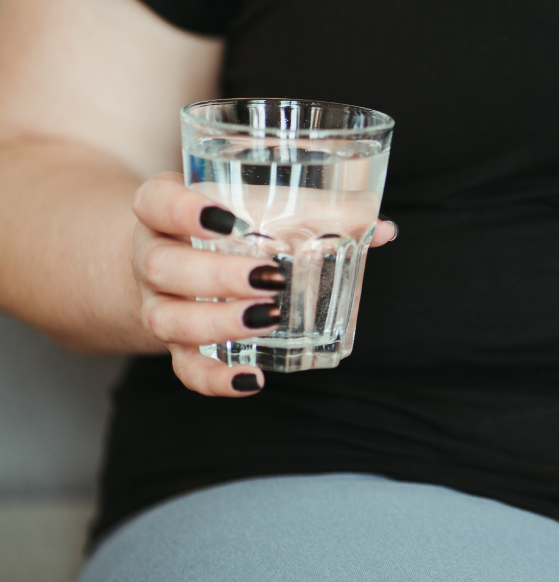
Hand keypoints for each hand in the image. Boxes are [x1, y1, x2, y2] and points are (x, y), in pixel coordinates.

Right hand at [131, 172, 397, 395]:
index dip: (183, 210)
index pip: (155, 202)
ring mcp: (158, 303)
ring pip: (167, 320)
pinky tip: (252, 379)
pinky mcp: (174, 343)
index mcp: (165, 210)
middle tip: (270, 277)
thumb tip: (384, 229)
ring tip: (270, 318)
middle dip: (216, 275)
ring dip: (218, 323)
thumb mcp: (259, 205)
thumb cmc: (229, 223)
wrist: (171, 255)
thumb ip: (319, 211)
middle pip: (162, 266)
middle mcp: (152, 255)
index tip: (228, 218)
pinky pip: (184, 367)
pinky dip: (215, 379)